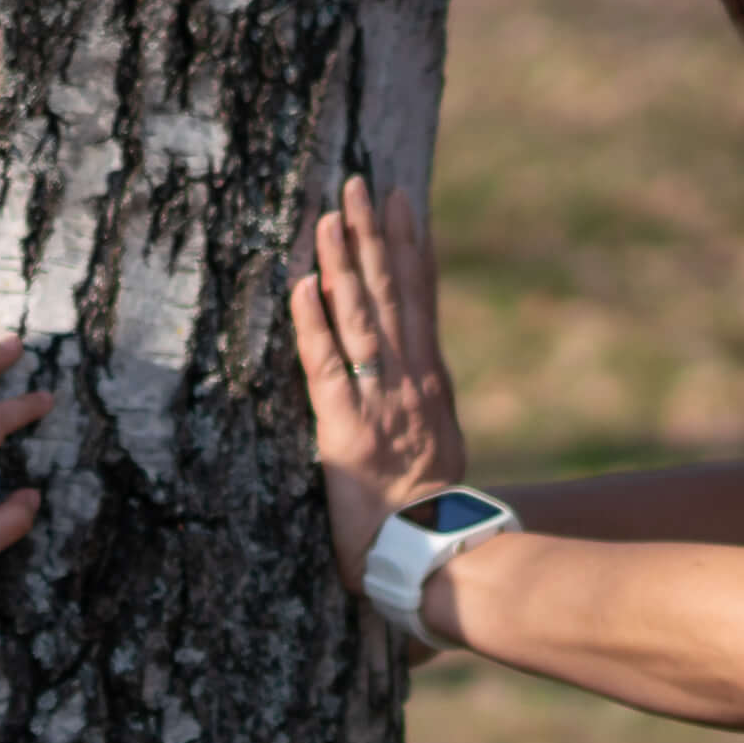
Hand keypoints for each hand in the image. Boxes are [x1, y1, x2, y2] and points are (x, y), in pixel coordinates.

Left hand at [292, 170, 462, 568]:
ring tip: (330, 214)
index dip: (413, 249)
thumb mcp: (442, 452)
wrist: (436, 558)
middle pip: (392, 294)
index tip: (405, 202)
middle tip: (361, 184)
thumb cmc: (433, 519)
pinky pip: (326, 365)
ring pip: (361, 318)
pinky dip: (313, 322)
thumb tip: (426, 389)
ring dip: (344, 262)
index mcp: (431, 385)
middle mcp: (410, 382)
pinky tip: (302, 284)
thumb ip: (429, 413)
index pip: (421, 301)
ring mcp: (380, 402)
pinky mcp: (346, 429)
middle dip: (375, 236)